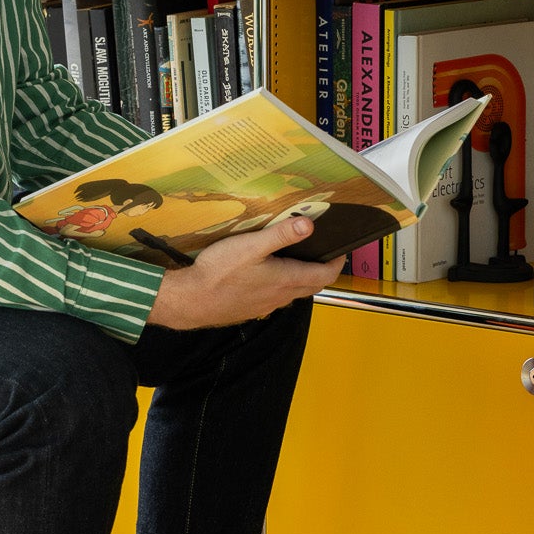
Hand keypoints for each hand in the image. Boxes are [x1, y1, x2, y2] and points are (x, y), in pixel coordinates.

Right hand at [146, 217, 345, 330]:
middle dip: (323, 269)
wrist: (192, 300)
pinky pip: (277, 297)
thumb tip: (309, 225)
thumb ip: (281, 235)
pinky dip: (283, 285)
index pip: (325, 275)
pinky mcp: (253, 308)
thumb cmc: (219, 273)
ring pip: (295, 292)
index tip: (341, 250)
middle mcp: (281, 296)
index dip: (337, 263)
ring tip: (298, 259)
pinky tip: (269, 274)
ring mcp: (267, 305)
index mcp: (286, 279)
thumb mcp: (250, 246)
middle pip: (313, 285)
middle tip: (323, 252)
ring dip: (303, 277)